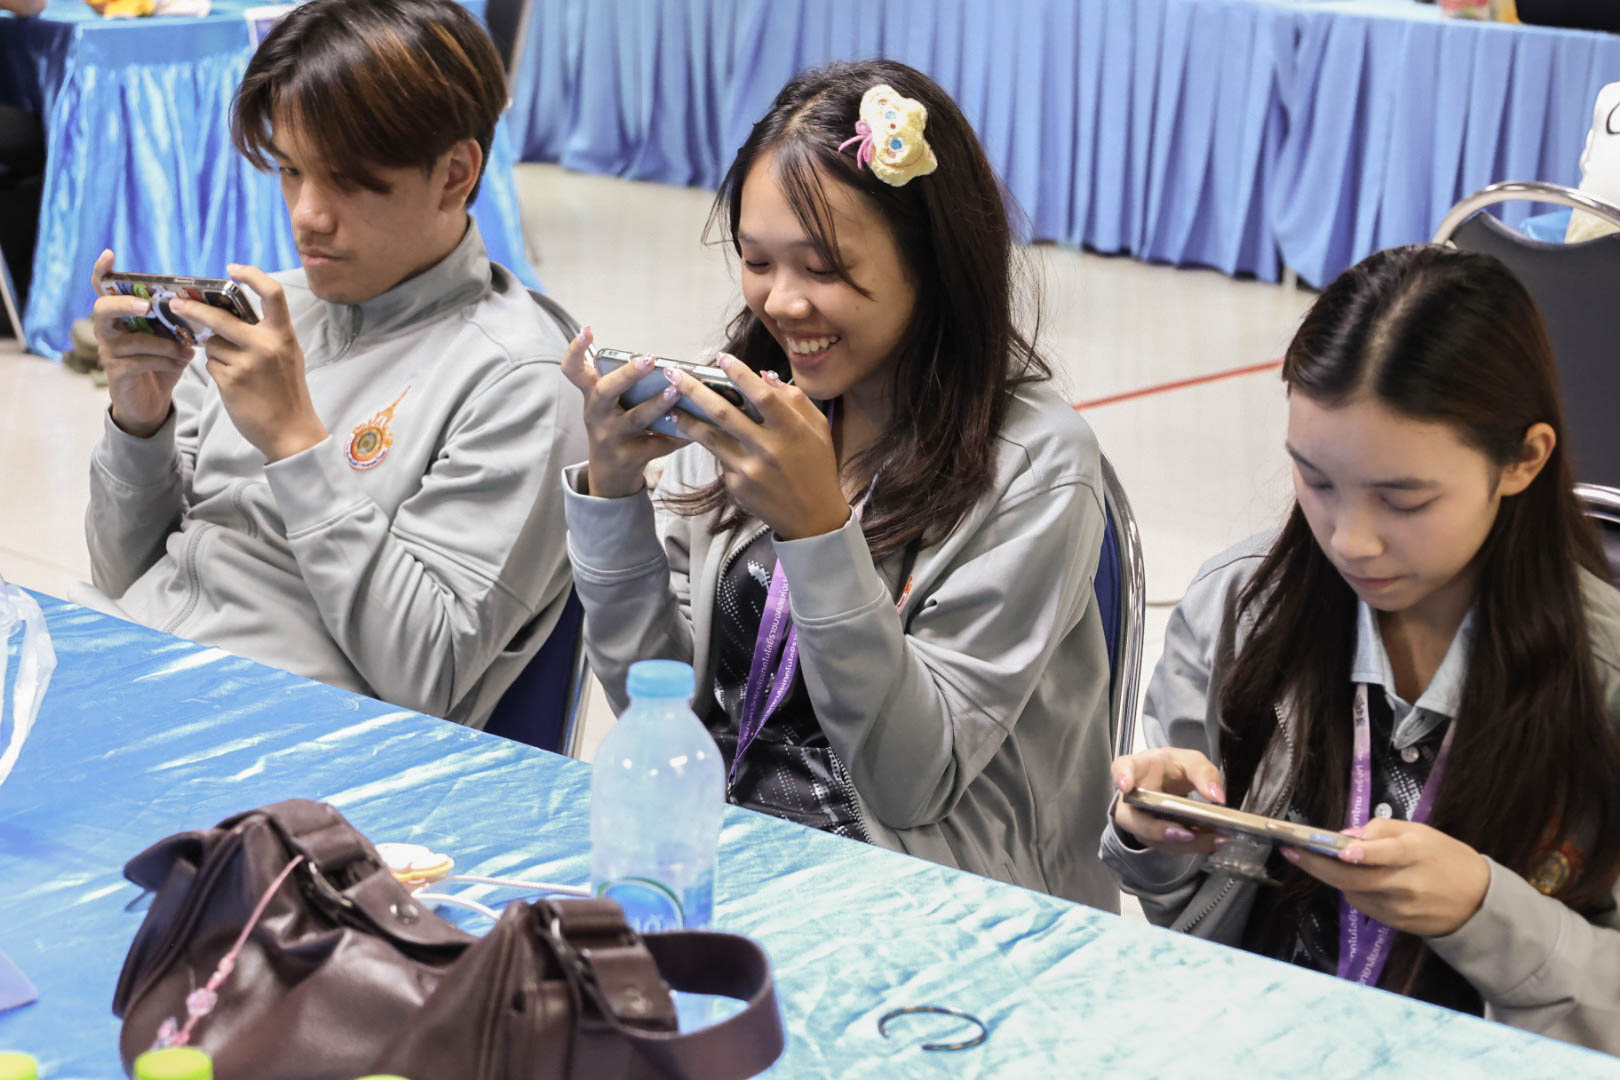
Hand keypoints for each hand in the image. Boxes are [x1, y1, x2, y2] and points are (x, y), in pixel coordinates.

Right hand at [91, 249, 193, 437]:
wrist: (151, 402)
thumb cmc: (161, 363)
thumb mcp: (170, 338)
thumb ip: (176, 321)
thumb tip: (200, 304)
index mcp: (120, 316)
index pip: (103, 288)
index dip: (102, 271)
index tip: (109, 253)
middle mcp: (107, 331)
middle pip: (102, 309)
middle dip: (124, 305)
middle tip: (146, 306)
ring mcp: (108, 352)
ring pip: (131, 340)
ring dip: (163, 344)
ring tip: (187, 350)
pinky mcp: (115, 373)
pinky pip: (139, 362)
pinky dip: (165, 361)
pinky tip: (182, 362)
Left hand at [171, 265, 326, 462]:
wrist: (292, 431)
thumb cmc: (287, 392)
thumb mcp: (286, 356)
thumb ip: (265, 334)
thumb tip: (230, 314)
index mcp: (283, 335)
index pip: (272, 293)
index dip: (252, 274)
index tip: (232, 268)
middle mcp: (266, 345)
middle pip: (219, 316)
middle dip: (192, 308)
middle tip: (175, 303)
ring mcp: (247, 364)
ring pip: (211, 344)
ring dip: (213, 352)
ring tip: (233, 368)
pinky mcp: (231, 382)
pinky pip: (211, 366)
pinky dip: (216, 371)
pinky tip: (232, 383)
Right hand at [559, 327, 686, 496]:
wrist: (609, 474)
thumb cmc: (615, 427)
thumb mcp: (609, 406)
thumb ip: (623, 384)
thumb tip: (666, 363)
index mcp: (591, 396)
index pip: (572, 371)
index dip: (575, 350)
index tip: (587, 330)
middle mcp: (597, 415)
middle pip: (606, 391)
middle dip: (627, 374)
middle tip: (649, 359)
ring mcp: (611, 438)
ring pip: (635, 419)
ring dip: (657, 404)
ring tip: (676, 390)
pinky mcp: (629, 458)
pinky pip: (658, 445)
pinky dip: (678, 436)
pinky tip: (696, 430)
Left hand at [669, 355, 849, 539]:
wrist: (812, 517)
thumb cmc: (817, 467)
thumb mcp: (818, 429)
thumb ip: (795, 400)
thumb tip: (765, 376)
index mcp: (792, 430)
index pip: (761, 395)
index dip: (739, 374)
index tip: (720, 357)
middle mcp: (768, 448)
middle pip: (724, 413)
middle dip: (695, 390)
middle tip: (674, 373)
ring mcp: (750, 469)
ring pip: (710, 437)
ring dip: (686, 418)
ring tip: (669, 405)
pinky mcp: (737, 485)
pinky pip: (719, 458)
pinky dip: (709, 443)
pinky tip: (695, 432)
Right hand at [1111, 748, 1227, 855]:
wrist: (1170, 783)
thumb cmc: (1173, 768)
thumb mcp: (1192, 761)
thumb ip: (1204, 773)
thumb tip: (1217, 797)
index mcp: (1138, 768)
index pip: (1121, 768)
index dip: (1122, 776)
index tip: (1126, 785)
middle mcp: (1131, 797)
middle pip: (1131, 817)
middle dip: (1155, 829)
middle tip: (1183, 833)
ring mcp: (1138, 820)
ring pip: (1151, 838)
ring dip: (1182, 842)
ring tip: (1214, 839)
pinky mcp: (1152, 836)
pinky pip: (1167, 845)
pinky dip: (1192, 845)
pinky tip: (1212, 841)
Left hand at [1280, 819, 1489, 937]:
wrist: (1479, 902)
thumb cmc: (1446, 857)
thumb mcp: (1420, 832)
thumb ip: (1381, 831)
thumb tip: (1346, 837)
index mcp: (1415, 854)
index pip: (1387, 854)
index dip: (1364, 853)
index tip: (1339, 849)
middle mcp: (1405, 884)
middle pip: (1355, 879)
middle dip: (1318, 865)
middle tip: (1291, 850)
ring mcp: (1399, 908)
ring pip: (1353, 893)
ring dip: (1330, 876)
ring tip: (1309, 857)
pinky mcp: (1396, 924)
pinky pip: (1362, 905)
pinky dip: (1350, 890)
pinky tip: (1345, 877)